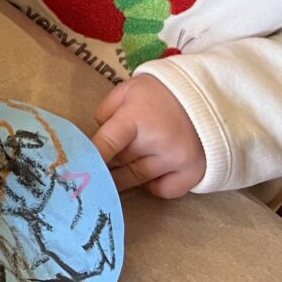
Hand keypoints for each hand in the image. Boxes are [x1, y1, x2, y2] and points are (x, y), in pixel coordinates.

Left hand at [91, 75, 205, 196]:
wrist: (205, 97)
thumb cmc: (159, 94)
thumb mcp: (127, 90)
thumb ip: (106, 112)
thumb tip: (95, 140)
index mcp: (136, 118)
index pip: (107, 145)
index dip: (90, 159)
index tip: (76, 170)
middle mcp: (157, 142)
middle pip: (119, 164)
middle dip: (106, 164)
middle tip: (98, 164)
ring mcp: (176, 160)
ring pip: (137, 180)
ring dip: (124, 176)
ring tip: (119, 167)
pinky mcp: (192, 173)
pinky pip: (163, 191)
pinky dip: (153, 186)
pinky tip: (151, 171)